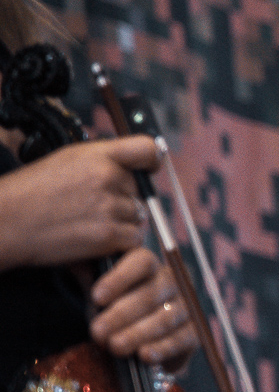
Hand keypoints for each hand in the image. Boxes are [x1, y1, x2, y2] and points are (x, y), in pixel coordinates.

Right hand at [0, 136, 156, 270]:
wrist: (6, 221)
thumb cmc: (30, 192)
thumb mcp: (64, 161)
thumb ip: (100, 162)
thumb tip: (130, 168)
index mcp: (97, 155)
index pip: (146, 148)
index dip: (152, 160)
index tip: (149, 169)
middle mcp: (108, 177)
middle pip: (139, 190)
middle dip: (123, 199)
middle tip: (91, 207)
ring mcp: (110, 206)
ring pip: (138, 216)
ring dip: (120, 223)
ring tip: (86, 222)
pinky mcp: (109, 234)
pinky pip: (133, 239)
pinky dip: (118, 243)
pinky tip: (92, 238)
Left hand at [89, 248, 195, 371]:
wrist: (136, 337)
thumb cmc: (113, 306)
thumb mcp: (98, 288)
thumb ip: (89, 275)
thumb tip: (73, 262)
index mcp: (148, 264)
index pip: (141, 262)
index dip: (120, 279)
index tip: (96, 298)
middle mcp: (172, 281)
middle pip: (152, 293)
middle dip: (122, 314)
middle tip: (98, 332)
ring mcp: (186, 307)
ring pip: (167, 316)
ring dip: (139, 332)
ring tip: (115, 346)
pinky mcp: (195, 333)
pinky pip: (183, 338)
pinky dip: (164, 347)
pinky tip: (145, 355)